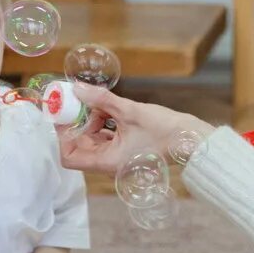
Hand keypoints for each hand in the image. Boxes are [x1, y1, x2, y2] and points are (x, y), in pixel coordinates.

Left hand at [58, 84, 214, 174]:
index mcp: (107, 161)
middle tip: (78, 101)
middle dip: (77, 123)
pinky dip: (103, 122)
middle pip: (80, 146)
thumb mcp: (130, 111)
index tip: (65, 114)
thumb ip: (101, 100)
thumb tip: (78, 88)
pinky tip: (110, 108)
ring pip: (93, 140)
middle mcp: (109, 163)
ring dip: (91, 120)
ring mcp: (118, 157)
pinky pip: (106, 137)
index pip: (69, 156)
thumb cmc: (164, 130)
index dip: (63, 135)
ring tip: (98, 102)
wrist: (190, 138)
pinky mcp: (126, 149)